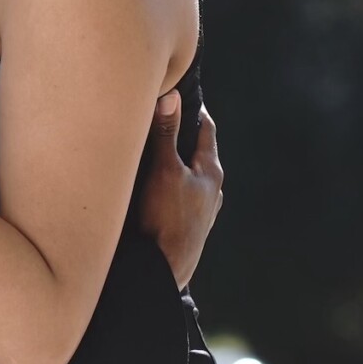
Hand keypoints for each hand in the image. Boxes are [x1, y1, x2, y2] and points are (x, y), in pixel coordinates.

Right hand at [137, 91, 223, 289]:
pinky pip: (180, 194)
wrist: (164, 270)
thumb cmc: (167, 218)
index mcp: (211, 171)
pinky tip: (151, 186)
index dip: (193, 110)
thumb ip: (167, 134)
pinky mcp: (188, 224)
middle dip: (180, 135)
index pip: (206, 129)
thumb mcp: (165, 170)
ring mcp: (201, 209)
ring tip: (151, 151)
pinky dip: (168, 182)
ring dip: (173, 161)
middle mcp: (211, 189)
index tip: (180, 94)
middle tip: (159, 118)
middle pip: (196, 151)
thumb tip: (172, 98)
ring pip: (188, 174)